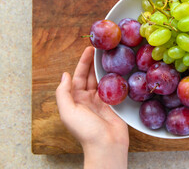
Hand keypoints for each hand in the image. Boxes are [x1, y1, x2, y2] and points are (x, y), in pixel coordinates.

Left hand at [56, 46, 128, 167]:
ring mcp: (101, 101)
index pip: (78, 77)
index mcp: (75, 100)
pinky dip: (114, 78)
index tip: (89, 50)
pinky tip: (118, 69)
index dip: (83, 63)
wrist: (107, 145)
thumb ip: (63, 93)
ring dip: (104, 68)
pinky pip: (113, 88)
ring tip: (110, 56)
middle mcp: (87, 98)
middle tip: (101, 49)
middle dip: (94, 62)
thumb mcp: (68, 112)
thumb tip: (64, 75)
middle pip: (90, 76)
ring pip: (102, 80)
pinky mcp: (113, 104)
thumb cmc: (86, 131)